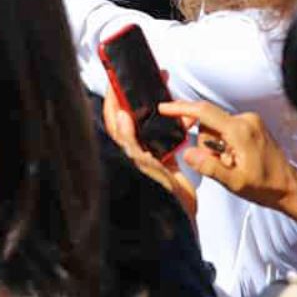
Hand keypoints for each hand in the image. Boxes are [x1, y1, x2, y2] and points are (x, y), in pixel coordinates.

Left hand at [102, 77, 196, 218]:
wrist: (179, 218)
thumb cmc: (157, 195)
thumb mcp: (142, 165)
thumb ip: (129, 141)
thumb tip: (121, 116)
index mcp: (125, 149)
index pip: (114, 117)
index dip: (113, 97)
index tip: (115, 78)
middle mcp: (135, 149)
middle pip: (132, 116)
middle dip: (137, 95)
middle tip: (145, 78)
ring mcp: (150, 154)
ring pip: (151, 123)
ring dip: (158, 106)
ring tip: (164, 90)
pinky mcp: (165, 160)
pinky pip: (168, 136)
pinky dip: (176, 124)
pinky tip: (183, 116)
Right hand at [161, 99, 296, 234]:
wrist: (290, 187)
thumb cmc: (265, 187)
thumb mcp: (234, 182)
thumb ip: (209, 167)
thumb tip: (187, 152)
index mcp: (240, 131)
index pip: (204, 112)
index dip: (181, 108)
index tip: (163, 108)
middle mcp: (246, 120)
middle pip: (208, 122)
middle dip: (206, 143)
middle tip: (219, 163)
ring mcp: (250, 120)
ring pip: (216, 126)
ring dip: (215, 145)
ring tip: (231, 164)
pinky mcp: (253, 124)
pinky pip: (226, 128)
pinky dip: (223, 142)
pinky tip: (234, 158)